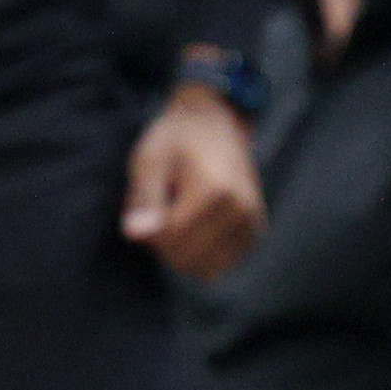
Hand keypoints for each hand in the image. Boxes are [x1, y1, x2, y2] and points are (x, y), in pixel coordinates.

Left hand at [123, 82, 264, 280]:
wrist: (216, 122)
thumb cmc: (176, 140)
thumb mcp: (150, 159)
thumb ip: (143, 199)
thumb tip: (135, 235)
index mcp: (215, 190)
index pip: (170, 239)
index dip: (149, 228)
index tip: (150, 202)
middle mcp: (240, 209)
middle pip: (186, 258)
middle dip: (165, 242)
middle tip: (164, 206)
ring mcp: (251, 221)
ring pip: (204, 267)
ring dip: (183, 250)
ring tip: (181, 214)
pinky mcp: (255, 231)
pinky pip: (220, 264)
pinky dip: (203, 254)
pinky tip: (198, 226)